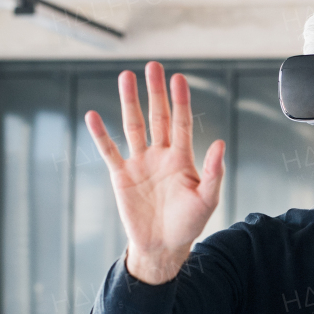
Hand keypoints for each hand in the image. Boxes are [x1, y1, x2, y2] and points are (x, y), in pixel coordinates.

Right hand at [84, 62, 224, 283]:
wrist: (162, 247)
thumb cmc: (188, 224)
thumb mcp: (207, 200)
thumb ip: (214, 172)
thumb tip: (220, 143)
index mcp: (182, 158)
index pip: (181, 122)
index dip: (180, 101)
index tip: (178, 78)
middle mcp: (160, 155)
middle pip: (157, 117)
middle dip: (155, 92)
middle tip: (153, 66)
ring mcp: (140, 163)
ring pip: (133, 126)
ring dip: (129, 103)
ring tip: (125, 77)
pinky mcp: (121, 176)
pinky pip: (109, 151)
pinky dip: (101, 134)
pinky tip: (93, 116)